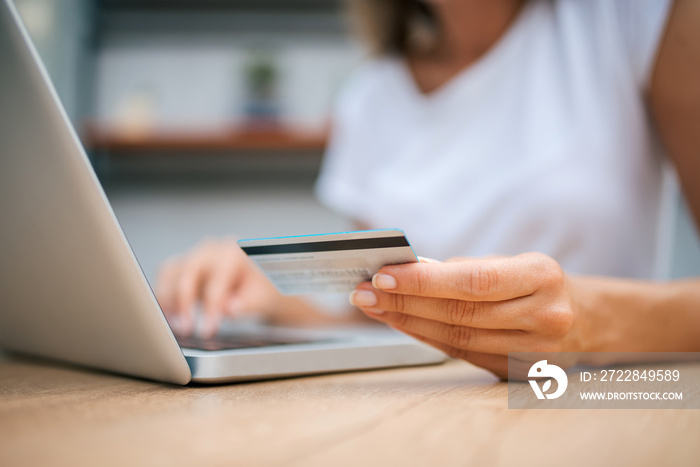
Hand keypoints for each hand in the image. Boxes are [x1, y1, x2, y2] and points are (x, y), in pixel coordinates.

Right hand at [155, 238, 280, 336]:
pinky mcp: (183, 265)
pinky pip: (165, 277)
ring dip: (168, 300)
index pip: (217, 282)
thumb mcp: (262, 298)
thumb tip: (229, 309)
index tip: (208, 330)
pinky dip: (163, 296)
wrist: (258, 280)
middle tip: (185, 329)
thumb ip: (248, 303)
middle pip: (188, 272)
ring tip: (174, 324)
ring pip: (170, 272)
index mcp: (234, 252)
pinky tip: (169, 316)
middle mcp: (211, 250)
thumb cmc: (261, 288)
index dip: (211, 308)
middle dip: (184, 303)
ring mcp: (194, 255)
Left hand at [349, 253, 581, 378]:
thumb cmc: (537, 283)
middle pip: (460, 313)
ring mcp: (534, 351)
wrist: (585, 319)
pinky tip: (402, 325)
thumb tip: (406, 274)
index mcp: (542, 276)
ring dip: (408, 323)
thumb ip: (463, 269)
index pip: (474, 281)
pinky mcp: (519, 373)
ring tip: (376, 308)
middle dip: (404, 302)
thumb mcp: (511, 263)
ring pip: (458, 339)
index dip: (424, 281)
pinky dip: (428, 338)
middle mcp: (544, 316)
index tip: (383, 275)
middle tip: (364, 294)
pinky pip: (463, 355)